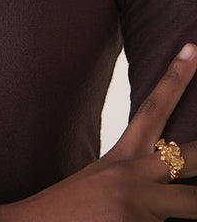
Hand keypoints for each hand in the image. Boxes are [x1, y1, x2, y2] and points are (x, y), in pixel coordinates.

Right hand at [0, 43, 196, 221]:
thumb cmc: (70, 211)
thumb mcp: (103, 182)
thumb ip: (135, 176)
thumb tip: (170, 182)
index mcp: (122, 157)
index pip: (154, 108)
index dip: (176, 78)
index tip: (193, 49)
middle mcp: (132, 175)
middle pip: (190, 154)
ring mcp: (137, 205)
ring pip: (191, 206)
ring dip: (191, 208)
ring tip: (168, 204)